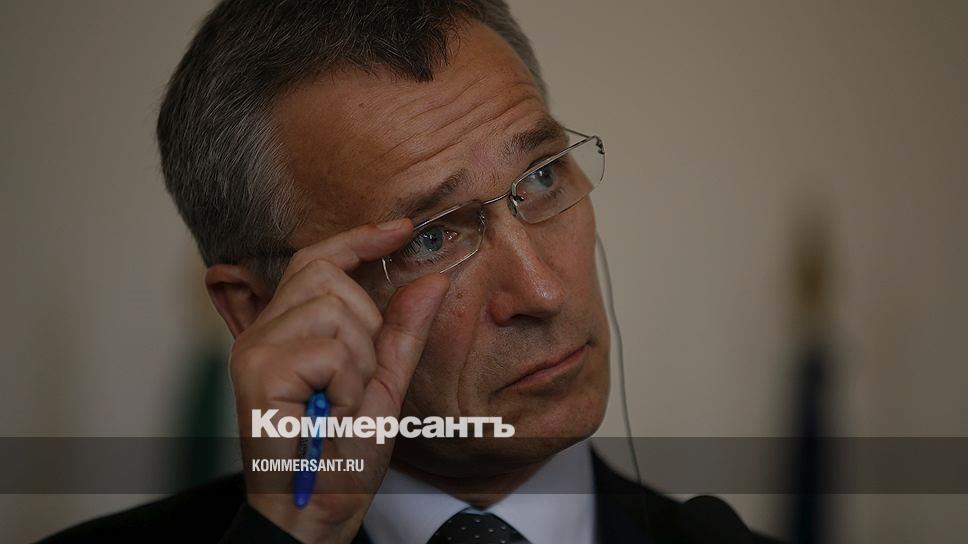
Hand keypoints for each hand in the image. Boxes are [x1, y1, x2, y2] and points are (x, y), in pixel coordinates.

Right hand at [226, 219, 449, 542]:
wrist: (317, 509)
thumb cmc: (343, 457)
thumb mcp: (385, 385)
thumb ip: (403, 332)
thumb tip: (431, 278)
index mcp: (290, 329)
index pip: (319, 260)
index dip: (360, 238)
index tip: (402, 228)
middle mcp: (265, 330)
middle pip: (332, 278)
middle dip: (366, 330)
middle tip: (353, 385)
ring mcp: (256, 348)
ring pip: (336, 309)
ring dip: (358, 362)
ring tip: (341, 402)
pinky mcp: (256, 370)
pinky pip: (330, 349)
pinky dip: (347, 383)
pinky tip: (332, 411)